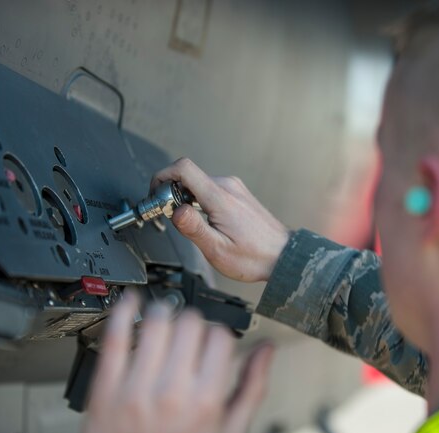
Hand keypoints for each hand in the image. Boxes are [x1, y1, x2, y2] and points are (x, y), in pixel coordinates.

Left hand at [80, 291, 274, 432]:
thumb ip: (252, 389)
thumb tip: (266, 351)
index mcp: (206, 401)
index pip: (220, 337)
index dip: (220, 334)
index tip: (214, 340)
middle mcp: (172, 392)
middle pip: (190, 323)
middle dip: (194, 323)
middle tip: (189, 333)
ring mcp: (136, 388)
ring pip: (156, 321)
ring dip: (164, 312)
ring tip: (164, 318)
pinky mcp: (106, 389)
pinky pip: (114, 337)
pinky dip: (122, 311)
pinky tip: (129, 302)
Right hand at [152, 158, 288, 281]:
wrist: (283, 256)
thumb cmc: (254, 257)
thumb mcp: (217, 250)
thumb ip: (193, 228)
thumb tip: (174, 211)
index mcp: (220, 197)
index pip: (183, 168)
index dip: (162, 177)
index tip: (155, 194)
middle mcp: (227, 186)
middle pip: (188, 176)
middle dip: (172, 194)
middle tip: (170, 217)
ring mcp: (234, 188)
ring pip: (198, 183)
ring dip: (185, 199)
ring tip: (190, 224)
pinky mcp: (237, 194)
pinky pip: (209, 189)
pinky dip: (198, 201)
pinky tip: (204, 221)